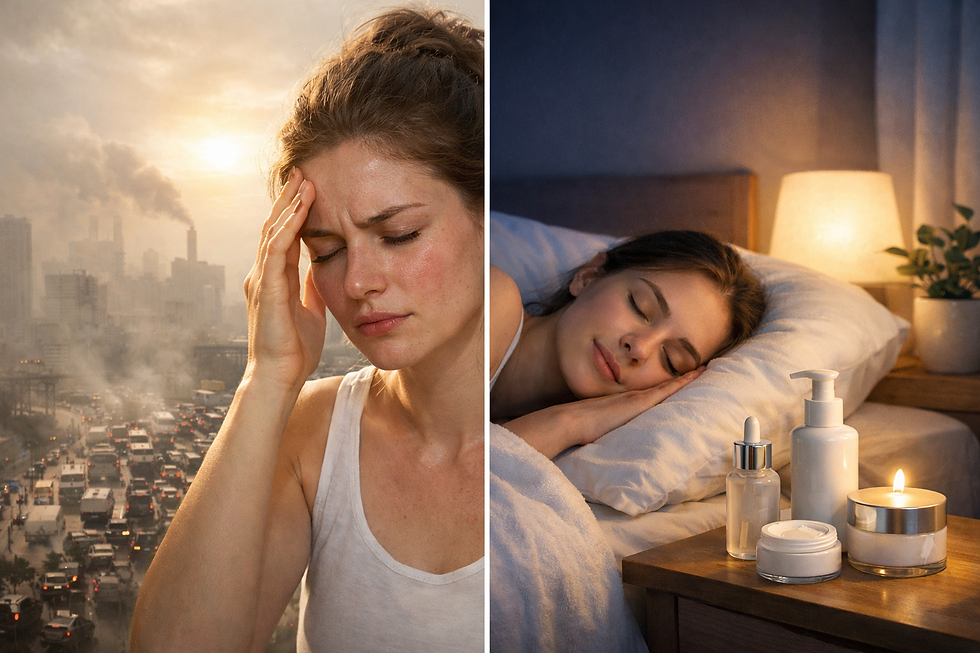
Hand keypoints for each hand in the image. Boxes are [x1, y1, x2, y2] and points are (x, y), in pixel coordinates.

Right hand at [243, 168, 325, 391]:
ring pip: (272, 233)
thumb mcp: (311, 309)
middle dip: (288, 199)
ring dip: (288, 206)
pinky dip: (287, 228)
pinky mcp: (266, 289)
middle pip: (273, 227)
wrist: (281, 376)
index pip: (282, 237)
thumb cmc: (295, 350)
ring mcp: (261, 281)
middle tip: (301, 171)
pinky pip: (276, 251)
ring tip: (302, 181)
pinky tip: (299, 210)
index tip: (307, 188)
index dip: (293, 212)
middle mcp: (262, 275)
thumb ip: (311, 287)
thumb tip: (324, 268)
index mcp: (274, 280)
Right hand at [504, 367, 705, 458]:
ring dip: (687, 377)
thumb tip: (609, 442)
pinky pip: (666, 389)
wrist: (569, 422)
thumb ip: (609, 429)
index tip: (684, 378)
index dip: (670, 385)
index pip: (653, 393)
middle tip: (703, 367)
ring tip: (705, 368)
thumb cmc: (580, 429)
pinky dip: (682, 381)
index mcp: (626, 403)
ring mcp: (637, 397)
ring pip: (668, 384)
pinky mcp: (639, 401)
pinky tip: (696, 375)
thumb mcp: (600, 427)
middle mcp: (634, 396)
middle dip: (683, 376)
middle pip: (664, 385)